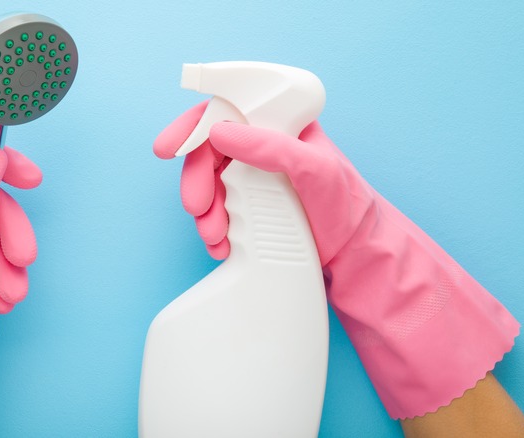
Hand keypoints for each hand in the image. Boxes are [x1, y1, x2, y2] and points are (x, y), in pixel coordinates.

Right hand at [154, 103, 518, 418]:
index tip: (167, 148)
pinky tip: (221, 246)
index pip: (225, 112)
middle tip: (198, 208)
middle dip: (196, 183)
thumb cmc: (345, 205)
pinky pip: (218, 212)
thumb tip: (221, 132)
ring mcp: (253, 179)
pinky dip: (212, 230)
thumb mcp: (314, 169)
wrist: (356, 253)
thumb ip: (269, 147)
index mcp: (277, 124)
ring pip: (209, 186)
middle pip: (207, 154)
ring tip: (215, 237)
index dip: (191, 127)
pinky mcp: (251, 208)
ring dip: (203, 212)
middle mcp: (261, 147)